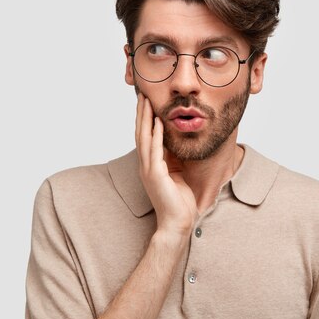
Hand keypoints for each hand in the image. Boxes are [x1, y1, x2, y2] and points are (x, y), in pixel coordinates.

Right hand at [135, 93, 197, 237]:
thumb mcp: (176, 175)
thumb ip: (172, 159)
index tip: (146, 103)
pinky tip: (157, 121)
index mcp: (150, 165)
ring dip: (145, 118)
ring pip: (144, 138)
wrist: (177, 223)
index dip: (144, 119)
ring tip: (146, 101)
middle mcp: (145, 165)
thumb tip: (175, 143)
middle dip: (141, 113)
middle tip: (142, 95)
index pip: (144, 137)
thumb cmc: (178, 202)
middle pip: (140, 133)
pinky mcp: (155, 175)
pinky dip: (155, 135)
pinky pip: (155, 150)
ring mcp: (148, 170)